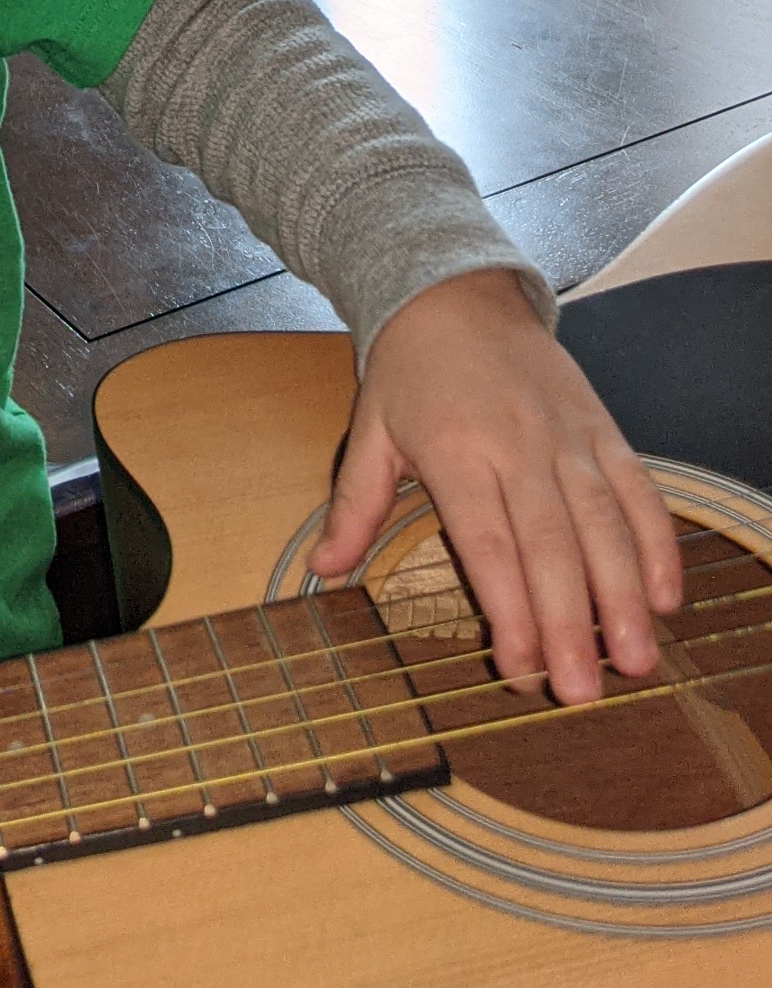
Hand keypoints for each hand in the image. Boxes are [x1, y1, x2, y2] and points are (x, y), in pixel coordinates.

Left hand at [308, 270, 682, 703]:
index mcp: (456, 452)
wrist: (459, 293)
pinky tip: (663, 599)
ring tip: (634, 661)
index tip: (519, 671)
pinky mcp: (604, 430)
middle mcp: (519, 447)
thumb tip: (323, 570)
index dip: (507, 610)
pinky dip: (657, 544)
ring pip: (603, 525)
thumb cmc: (410, 371)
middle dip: (568, 625)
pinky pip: (637, 491)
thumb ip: (354, 506)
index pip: (487, 545)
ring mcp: (569, 439)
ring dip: (622, 597)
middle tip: (582, 694)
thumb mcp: (371, 430)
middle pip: (550, 547)